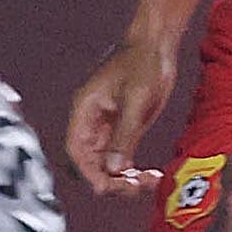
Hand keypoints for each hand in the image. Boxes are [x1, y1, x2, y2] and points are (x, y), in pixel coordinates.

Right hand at [65, 36, 177, 195]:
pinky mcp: (123, 129)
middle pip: (87, 164)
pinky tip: (152, 176)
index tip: (108, 187)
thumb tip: (113, 169)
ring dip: (123, 180)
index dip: (88, 173)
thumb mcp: (136, 99)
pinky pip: (120, 159)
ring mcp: (106, 128)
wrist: (156, 44)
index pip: (76, 151)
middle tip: (136, 188)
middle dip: (108, 181)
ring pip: (104, 166)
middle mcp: (90, 123)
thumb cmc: (142, 62)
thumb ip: (125, 135)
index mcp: (83, 111)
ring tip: (150, 182)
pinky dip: (133, 172)